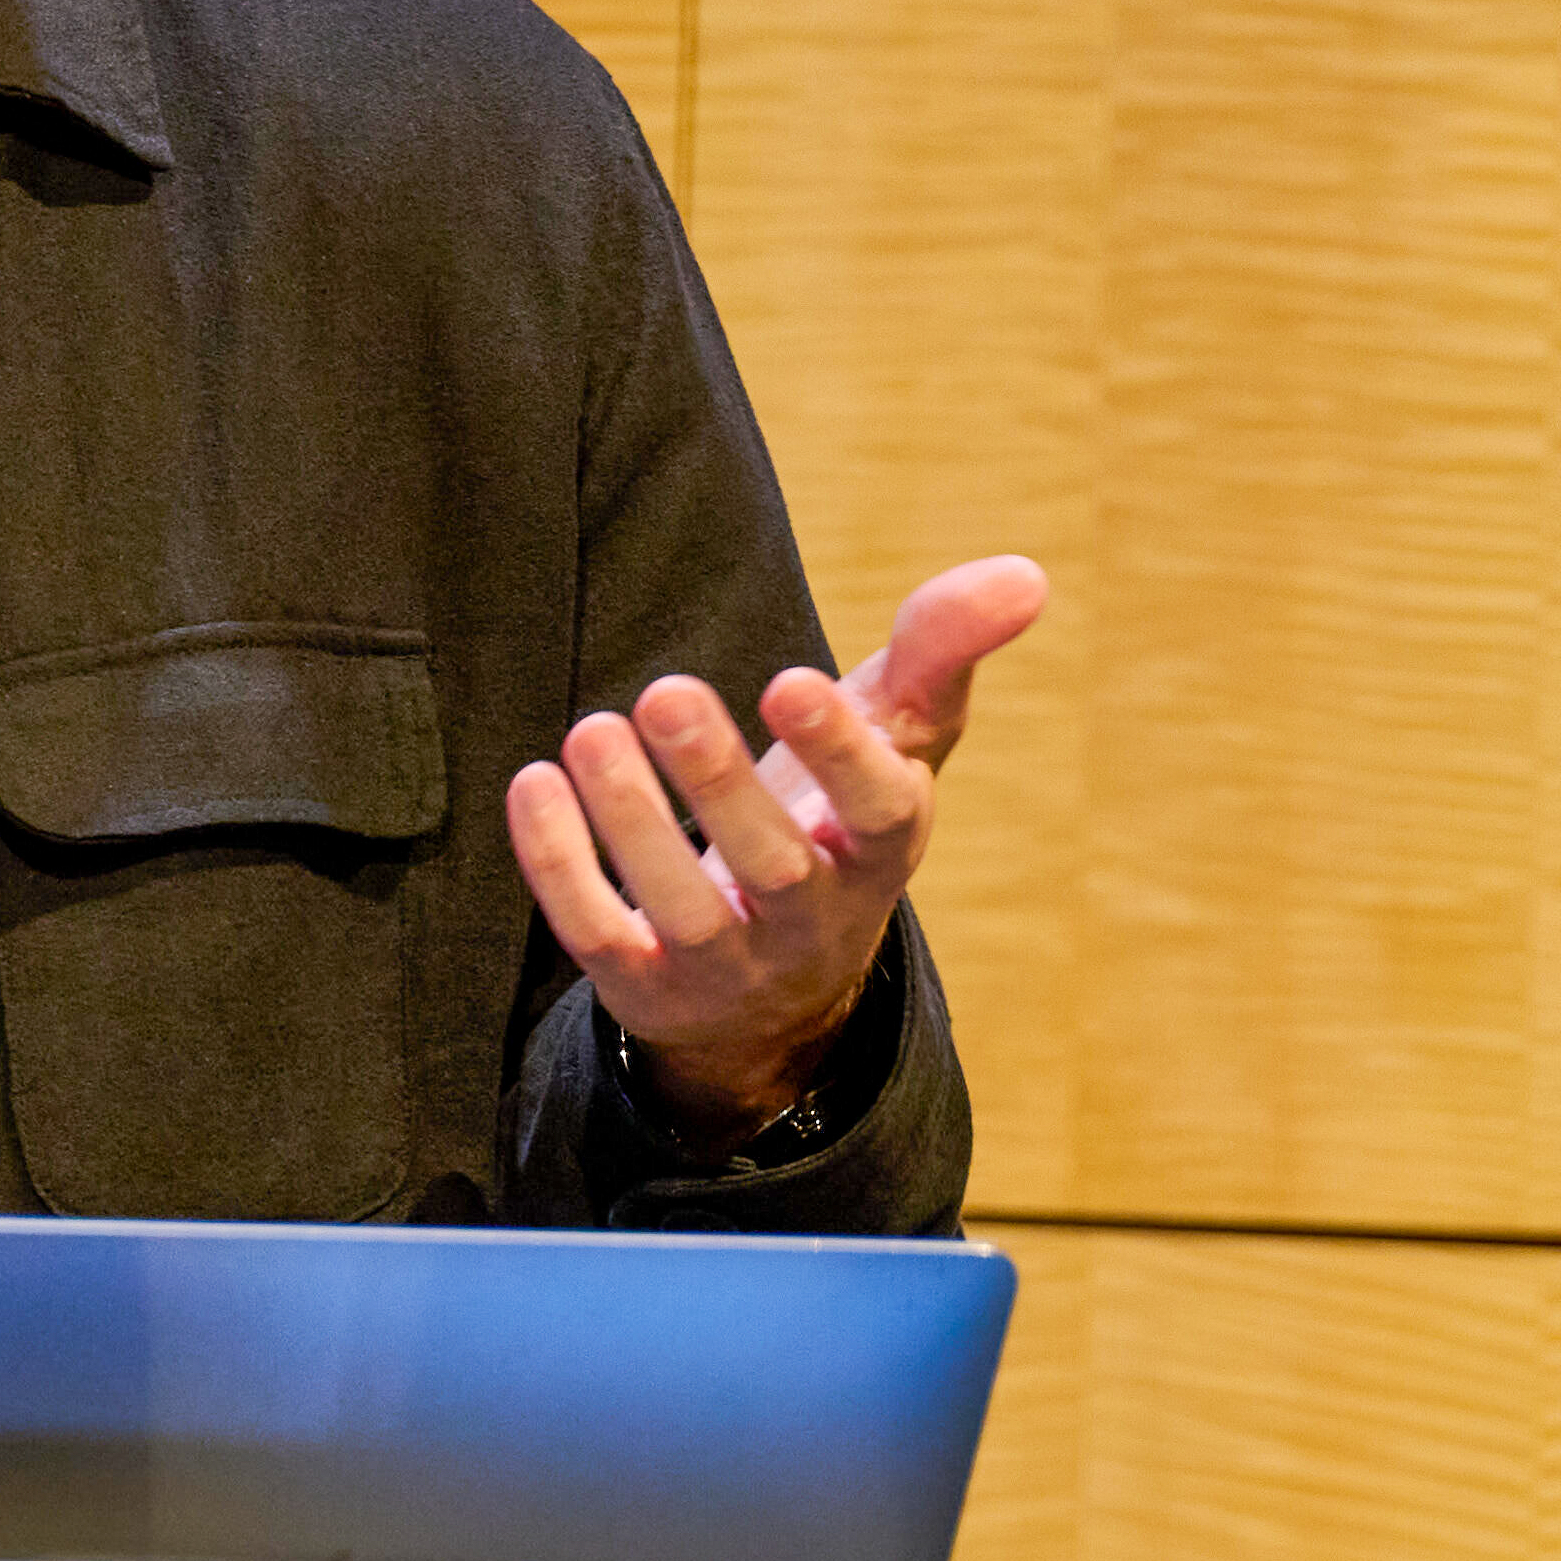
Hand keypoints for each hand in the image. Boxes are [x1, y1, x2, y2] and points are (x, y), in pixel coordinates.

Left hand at [500, 554, 1044, 1151]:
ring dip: (633, 820)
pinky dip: (563, 868)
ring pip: (683, 909)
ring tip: (593, 729)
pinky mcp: (646, 987)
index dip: (839, 755)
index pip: (877, 814)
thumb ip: (942, 650)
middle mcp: (811, 920)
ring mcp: (728, 965)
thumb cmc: (838, 818)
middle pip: (773, 864)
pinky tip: (536, 784)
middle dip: (718, 782)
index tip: (793, 681)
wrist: (776, 985)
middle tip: (666, 692)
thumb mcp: (895, 738)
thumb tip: (1025, 572)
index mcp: (879, 849)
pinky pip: (601, 939)